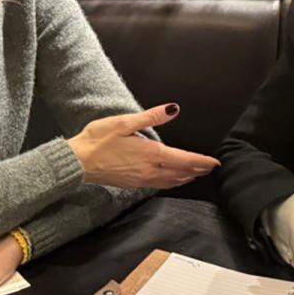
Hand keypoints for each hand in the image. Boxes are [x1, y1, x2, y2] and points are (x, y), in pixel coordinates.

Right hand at [69, 103, 219, 188]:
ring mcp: (141, 180)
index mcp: (151, 154)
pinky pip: (159, 185)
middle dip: (198, 171)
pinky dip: (171, 182)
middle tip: (211, 169)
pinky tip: (171, 180)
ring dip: (186, 178)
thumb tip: (173, 109)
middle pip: (181, 173)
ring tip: (196, 175)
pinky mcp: (133, 184)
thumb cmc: (99, 139)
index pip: (184, 160)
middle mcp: (150, 170)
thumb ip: (151, 117)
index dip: (201, 162)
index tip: (215, 162)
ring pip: (171, 182)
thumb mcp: (125, 122)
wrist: (78, 162)